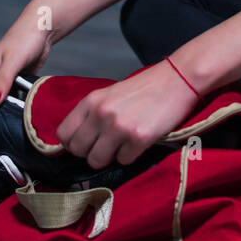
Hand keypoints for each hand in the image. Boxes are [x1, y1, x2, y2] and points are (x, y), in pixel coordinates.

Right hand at [0, 14, 52, 114]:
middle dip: (1, 117)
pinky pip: (11, 101)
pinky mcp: (9, 85)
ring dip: (10, 112)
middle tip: (18, 124)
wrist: (39, 31)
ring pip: (0, 106)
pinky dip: (17, 106)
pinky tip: (27, 110)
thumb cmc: (25, 41)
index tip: (4, 131)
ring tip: (24, 118)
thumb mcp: (15, 61)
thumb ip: (3, 81)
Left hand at [56, 59, 201, 168]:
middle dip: (91, 153)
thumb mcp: (110, 94)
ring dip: (110, 157)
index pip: (63, 134)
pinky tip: (139, 141)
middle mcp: (101, 114)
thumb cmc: (145, 88)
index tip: (86, 143)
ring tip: (123, 144)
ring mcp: (119, 127)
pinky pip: (123, 161)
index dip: (72, 144)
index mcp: (91, 101)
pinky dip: (131, 155)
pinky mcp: (138, 138)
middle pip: (78, 151)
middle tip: (106, 146)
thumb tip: (78, 141)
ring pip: (97, 161)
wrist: (177, 79)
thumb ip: (92, 114)